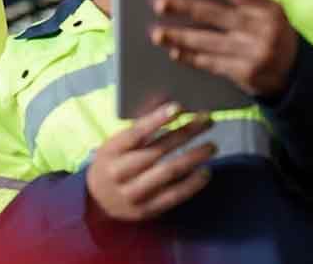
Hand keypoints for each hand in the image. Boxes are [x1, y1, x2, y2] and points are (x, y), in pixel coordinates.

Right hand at [86, 103, 215, 222]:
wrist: (100, 201)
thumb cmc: (114, 162)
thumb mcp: (117, 143)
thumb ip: (140, 125)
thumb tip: (167, 102)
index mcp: (110, 152)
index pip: (135, 133)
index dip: (156, 119)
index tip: (178, 106)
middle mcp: (119, 173)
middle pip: (157, 151)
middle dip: (185, 133)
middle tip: (206, 121)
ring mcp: (133, 194)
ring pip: (168, 172)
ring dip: (193, 157)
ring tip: (212, 146)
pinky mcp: (147, 210)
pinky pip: (174, 195)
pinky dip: (192, 183)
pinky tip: (205, 171)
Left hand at [149, 0, 297, 96]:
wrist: (295, 73)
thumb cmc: (274, 32)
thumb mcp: (271, 7)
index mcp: (266, 7)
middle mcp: (260, 28)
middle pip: (215, 14)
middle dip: (185, 7)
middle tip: (158, 3)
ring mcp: (253, 52)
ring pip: (209, 41)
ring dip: (180, 37)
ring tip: (158, 33)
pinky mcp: (245, 73)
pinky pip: (212, 64)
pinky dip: (191, 58)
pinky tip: (174, 52)